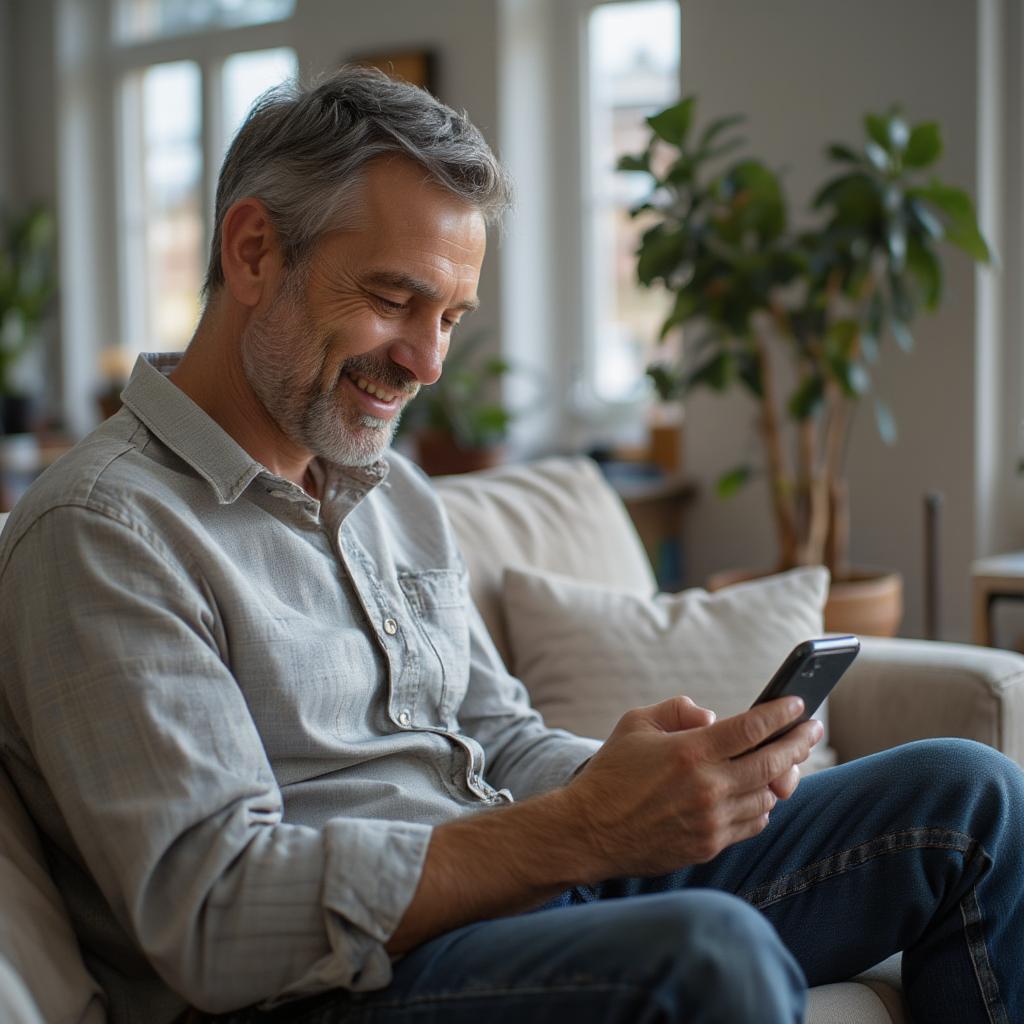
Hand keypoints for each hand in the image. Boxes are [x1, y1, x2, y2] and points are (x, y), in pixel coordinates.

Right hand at [563, 695, 821, 879]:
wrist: (589, 831)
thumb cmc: (611, 772)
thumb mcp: (635, 723)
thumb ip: (677, 710)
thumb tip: (711, 717)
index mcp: (689, 752)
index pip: (751, 728)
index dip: (780, 713)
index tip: (797, 703)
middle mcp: (707, 786)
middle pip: (773, 762)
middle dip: (799, 743)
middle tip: (811, 730)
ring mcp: (712, 820)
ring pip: (768, 796)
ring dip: (781, 777)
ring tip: (785, 762)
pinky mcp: (710, 844)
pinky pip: (753, 824)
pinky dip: (762, 806)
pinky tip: (759, 794)